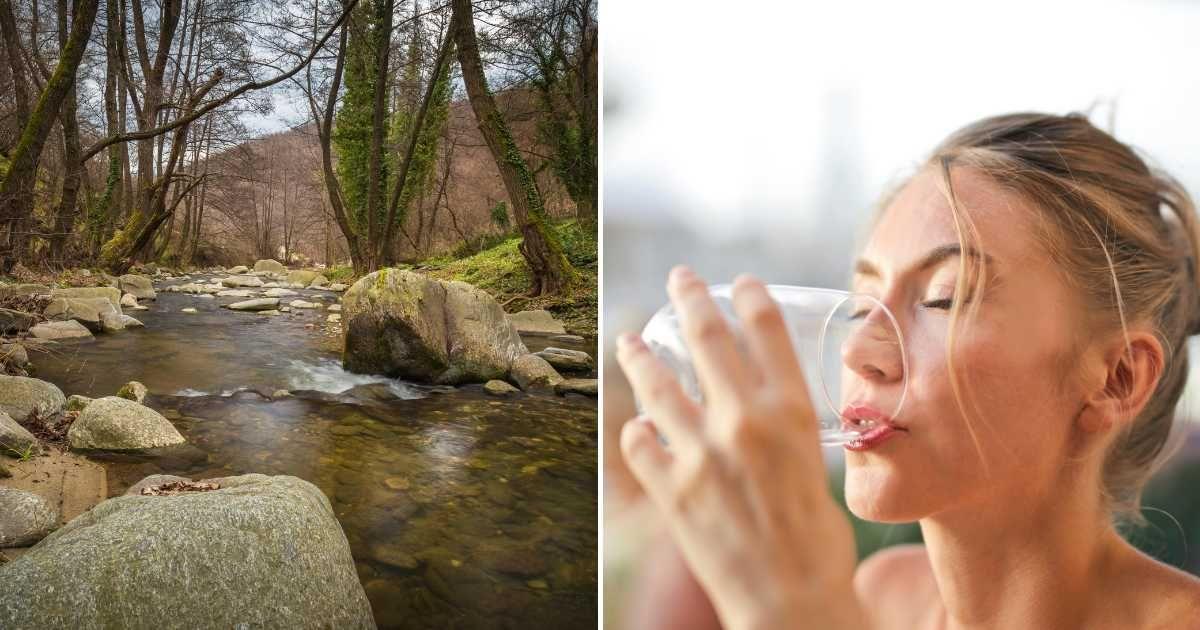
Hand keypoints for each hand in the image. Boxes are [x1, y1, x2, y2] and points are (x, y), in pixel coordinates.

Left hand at [616, 267, 868, 629]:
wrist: (791, 603)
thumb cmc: (815, 544)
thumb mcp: (815, 469)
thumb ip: (782, 433)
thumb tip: (757, 412)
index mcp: (792, 413)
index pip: (767, 330)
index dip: (749, 297)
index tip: (739, 282)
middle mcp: (745, 421)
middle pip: (707, 337)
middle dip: (689, 297)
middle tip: (679, 280)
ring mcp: (701, 452)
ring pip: (656, 383)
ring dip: (639, 355)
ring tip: (631, 341)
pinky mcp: (670, 488)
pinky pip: (639, 443)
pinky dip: (636, 432)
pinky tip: (638, 428)